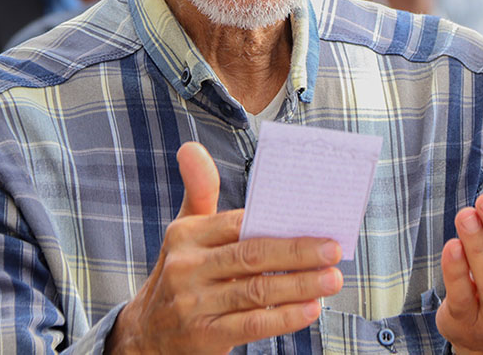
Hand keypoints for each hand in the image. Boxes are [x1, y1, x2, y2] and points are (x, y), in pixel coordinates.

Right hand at [106, 142, 343, 353]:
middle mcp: (186, 268)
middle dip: (297, 252)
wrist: (148, 334)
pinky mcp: (205, 335)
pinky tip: (310, 308)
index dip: (277, 223)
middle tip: (334, 249)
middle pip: (251, 255)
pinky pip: (252, 324)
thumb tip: (191, 147)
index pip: (237, 224)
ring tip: (332, 279)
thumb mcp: (184, 231)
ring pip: (256, 290)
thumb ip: (199, 190)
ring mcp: (194, 304)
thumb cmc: (182, 272)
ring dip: (300, 285)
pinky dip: (284, 317)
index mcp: (186, 235)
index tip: (315, 221)